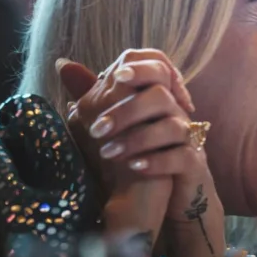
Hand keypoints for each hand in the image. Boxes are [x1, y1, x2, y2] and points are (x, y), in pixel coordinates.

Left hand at [58, 49, 206, 249]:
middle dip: (126, 111)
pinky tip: (134, 167)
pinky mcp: (193, 164)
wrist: (164, 192)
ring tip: (108, 153)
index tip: (117, 77)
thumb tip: (63, 65)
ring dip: (137, 139)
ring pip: (172, 127)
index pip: (158, 65)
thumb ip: (93, 95)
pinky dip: (156, 162)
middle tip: (96, 130)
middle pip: (160, 95)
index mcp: (158, 96)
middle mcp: (176, 112)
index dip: (139, 67)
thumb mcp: (112, 121)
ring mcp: (188, 138)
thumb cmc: (136, 150)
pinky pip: (181, 157)